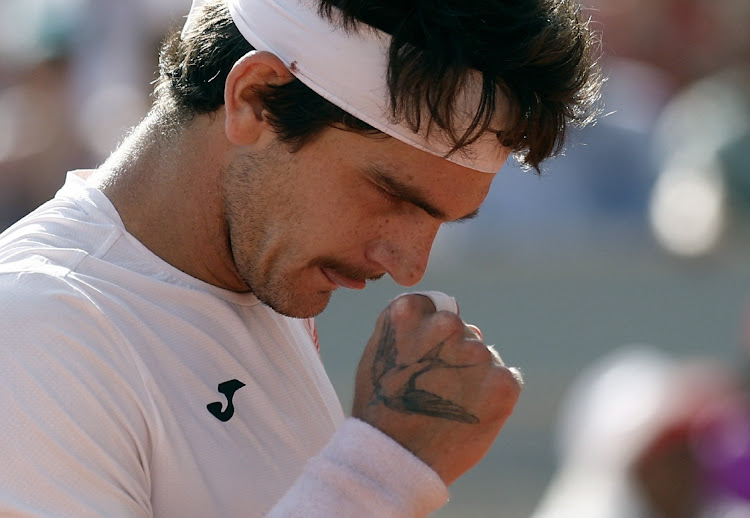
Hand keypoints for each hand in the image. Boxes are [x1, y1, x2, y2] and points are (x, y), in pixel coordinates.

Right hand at [351, 293, 522, 485]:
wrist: (396, 459)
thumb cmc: (381, 407)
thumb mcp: (377, 353)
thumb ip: (407, 326)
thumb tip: (446, 313)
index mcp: (410, 311)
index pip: (434, 307)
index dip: (428, 334)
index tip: (419, 358)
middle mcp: (447, 324)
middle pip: (461, 329)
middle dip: (453, 353)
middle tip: (434, 387)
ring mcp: (478, 352)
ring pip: (483, 355)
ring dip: (473, 375)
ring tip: (448, 406)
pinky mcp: (504, 381)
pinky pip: (505, 378)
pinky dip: (493, 395)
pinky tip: (469, 414)